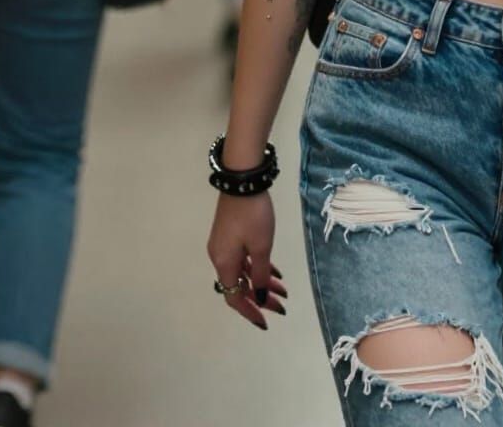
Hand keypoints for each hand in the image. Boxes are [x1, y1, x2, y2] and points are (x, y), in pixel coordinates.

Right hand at [207, 191, 287, 330]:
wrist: (243, 181)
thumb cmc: (253, 216)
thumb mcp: (261, 247)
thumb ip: (260, 275)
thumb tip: (258, 298)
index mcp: (224, 263)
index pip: (234, 297)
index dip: (249, 311)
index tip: (266, 321)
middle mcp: (220, 257)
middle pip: (239, 285)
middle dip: (260, 297)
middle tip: (281, 305)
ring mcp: (224, 245)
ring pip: (244, 271)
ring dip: (261, 281)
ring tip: (283, 290)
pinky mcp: (230, 234)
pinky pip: (244, 258)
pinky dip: (258, 266)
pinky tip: (274, 271)